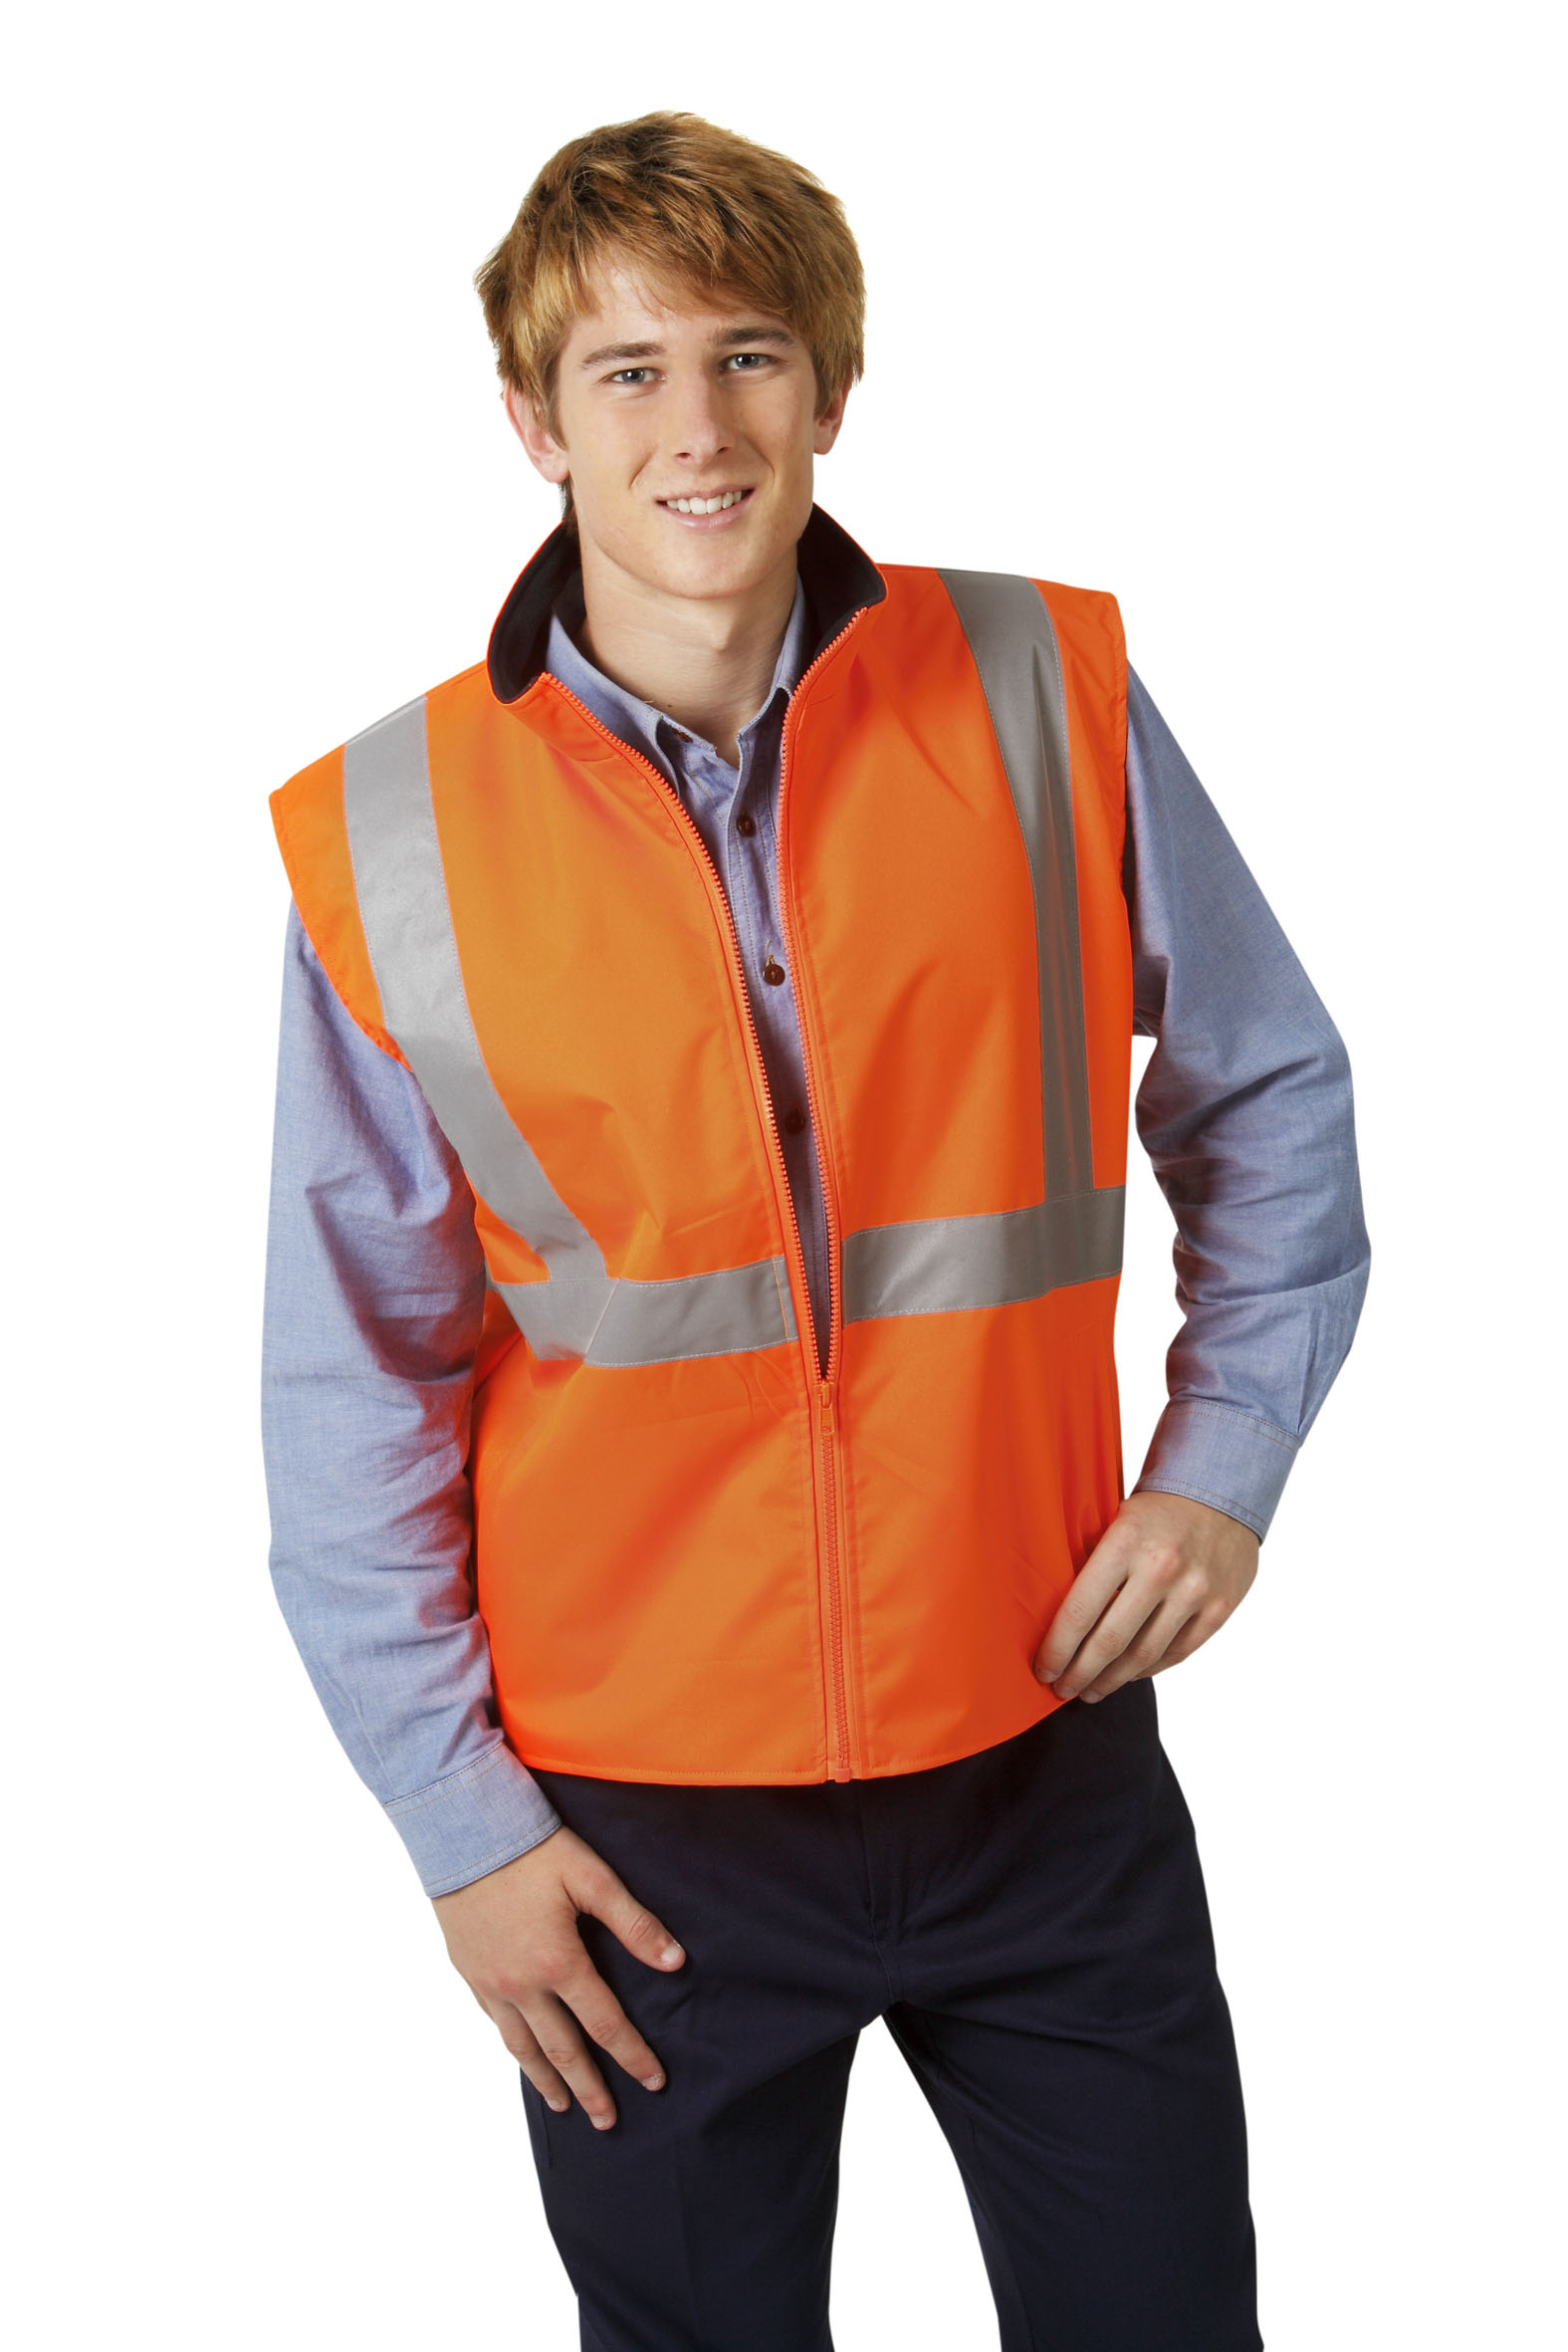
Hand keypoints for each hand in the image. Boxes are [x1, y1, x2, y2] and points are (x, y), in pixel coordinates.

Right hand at [431, 1825, 684, 2129]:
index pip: (605, 2024)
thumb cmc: (532, 1849)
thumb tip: (674, 1962)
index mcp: (559, 1963)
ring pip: (523, 2047)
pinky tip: (523, 2055)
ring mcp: (491, 1983)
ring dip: (546, 2080)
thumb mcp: (591, 1877)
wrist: (462, 1831)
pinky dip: (514, 2049)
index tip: (653, 2082)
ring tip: (564, 2106)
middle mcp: (523, 1985)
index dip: (632, 2056)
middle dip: (589, 2088)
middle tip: (608, 2121)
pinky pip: (495, 2024)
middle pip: (562, 2050)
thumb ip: (633, 1923)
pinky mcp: (468, 1972)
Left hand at [1032, 1489, 1258, 1701]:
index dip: (1058, 1649)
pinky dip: (1147, 1670)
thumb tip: (1055, 1619)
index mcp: (1125, 1541)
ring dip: (1112, 1681)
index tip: (1043, 1669)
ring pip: (1144, 1656)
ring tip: (1091, 1690)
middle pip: (1110, 1642)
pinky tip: (1127, 1675)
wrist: (1223, 1492)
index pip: (1081, 1610)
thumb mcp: (1116, 1522)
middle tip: (1062, 1689)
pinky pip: (1176, 1653)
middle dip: (1079, 1673)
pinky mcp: (1219, 1608)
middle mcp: (1162, 1568)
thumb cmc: (1156, 1512)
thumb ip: (1092, 1564)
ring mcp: (1195, 1591)